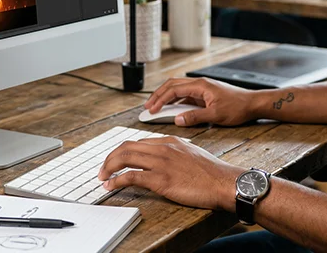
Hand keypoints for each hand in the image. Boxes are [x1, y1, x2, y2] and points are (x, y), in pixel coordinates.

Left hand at [98, 135, 241, 210]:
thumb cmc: (211, 172)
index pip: (138, 142)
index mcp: (170, 141)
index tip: (115, 161)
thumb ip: (174, 153)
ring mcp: (161, 162)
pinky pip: (132, 176)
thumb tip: (161, 160)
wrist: (223, 182)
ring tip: (102, 177)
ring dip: (109, 168)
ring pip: (125, 158)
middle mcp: (163, 148)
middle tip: (103, 169)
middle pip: (126, 147)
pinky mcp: (161, 179)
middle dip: (110, 158)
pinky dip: (117, 180)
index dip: (122, 151)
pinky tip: (111, 186)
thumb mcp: (191, 153)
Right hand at [144, 78, 256, 125]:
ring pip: (178, 89)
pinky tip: (172, 110)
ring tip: (156, 108)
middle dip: (158, 95)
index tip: (151, 109)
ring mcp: (202, 89)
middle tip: (148, 107)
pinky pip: (186, 96)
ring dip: (166, 97)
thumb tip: (178, 119)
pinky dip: (176, 101)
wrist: (253, 104)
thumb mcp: (216, 115)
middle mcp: (200, 84)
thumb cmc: (238, 107)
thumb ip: (195, 117)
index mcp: (200, 85)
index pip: (173, 90)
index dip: (160, 99)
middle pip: (172, 85)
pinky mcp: (205, 95)